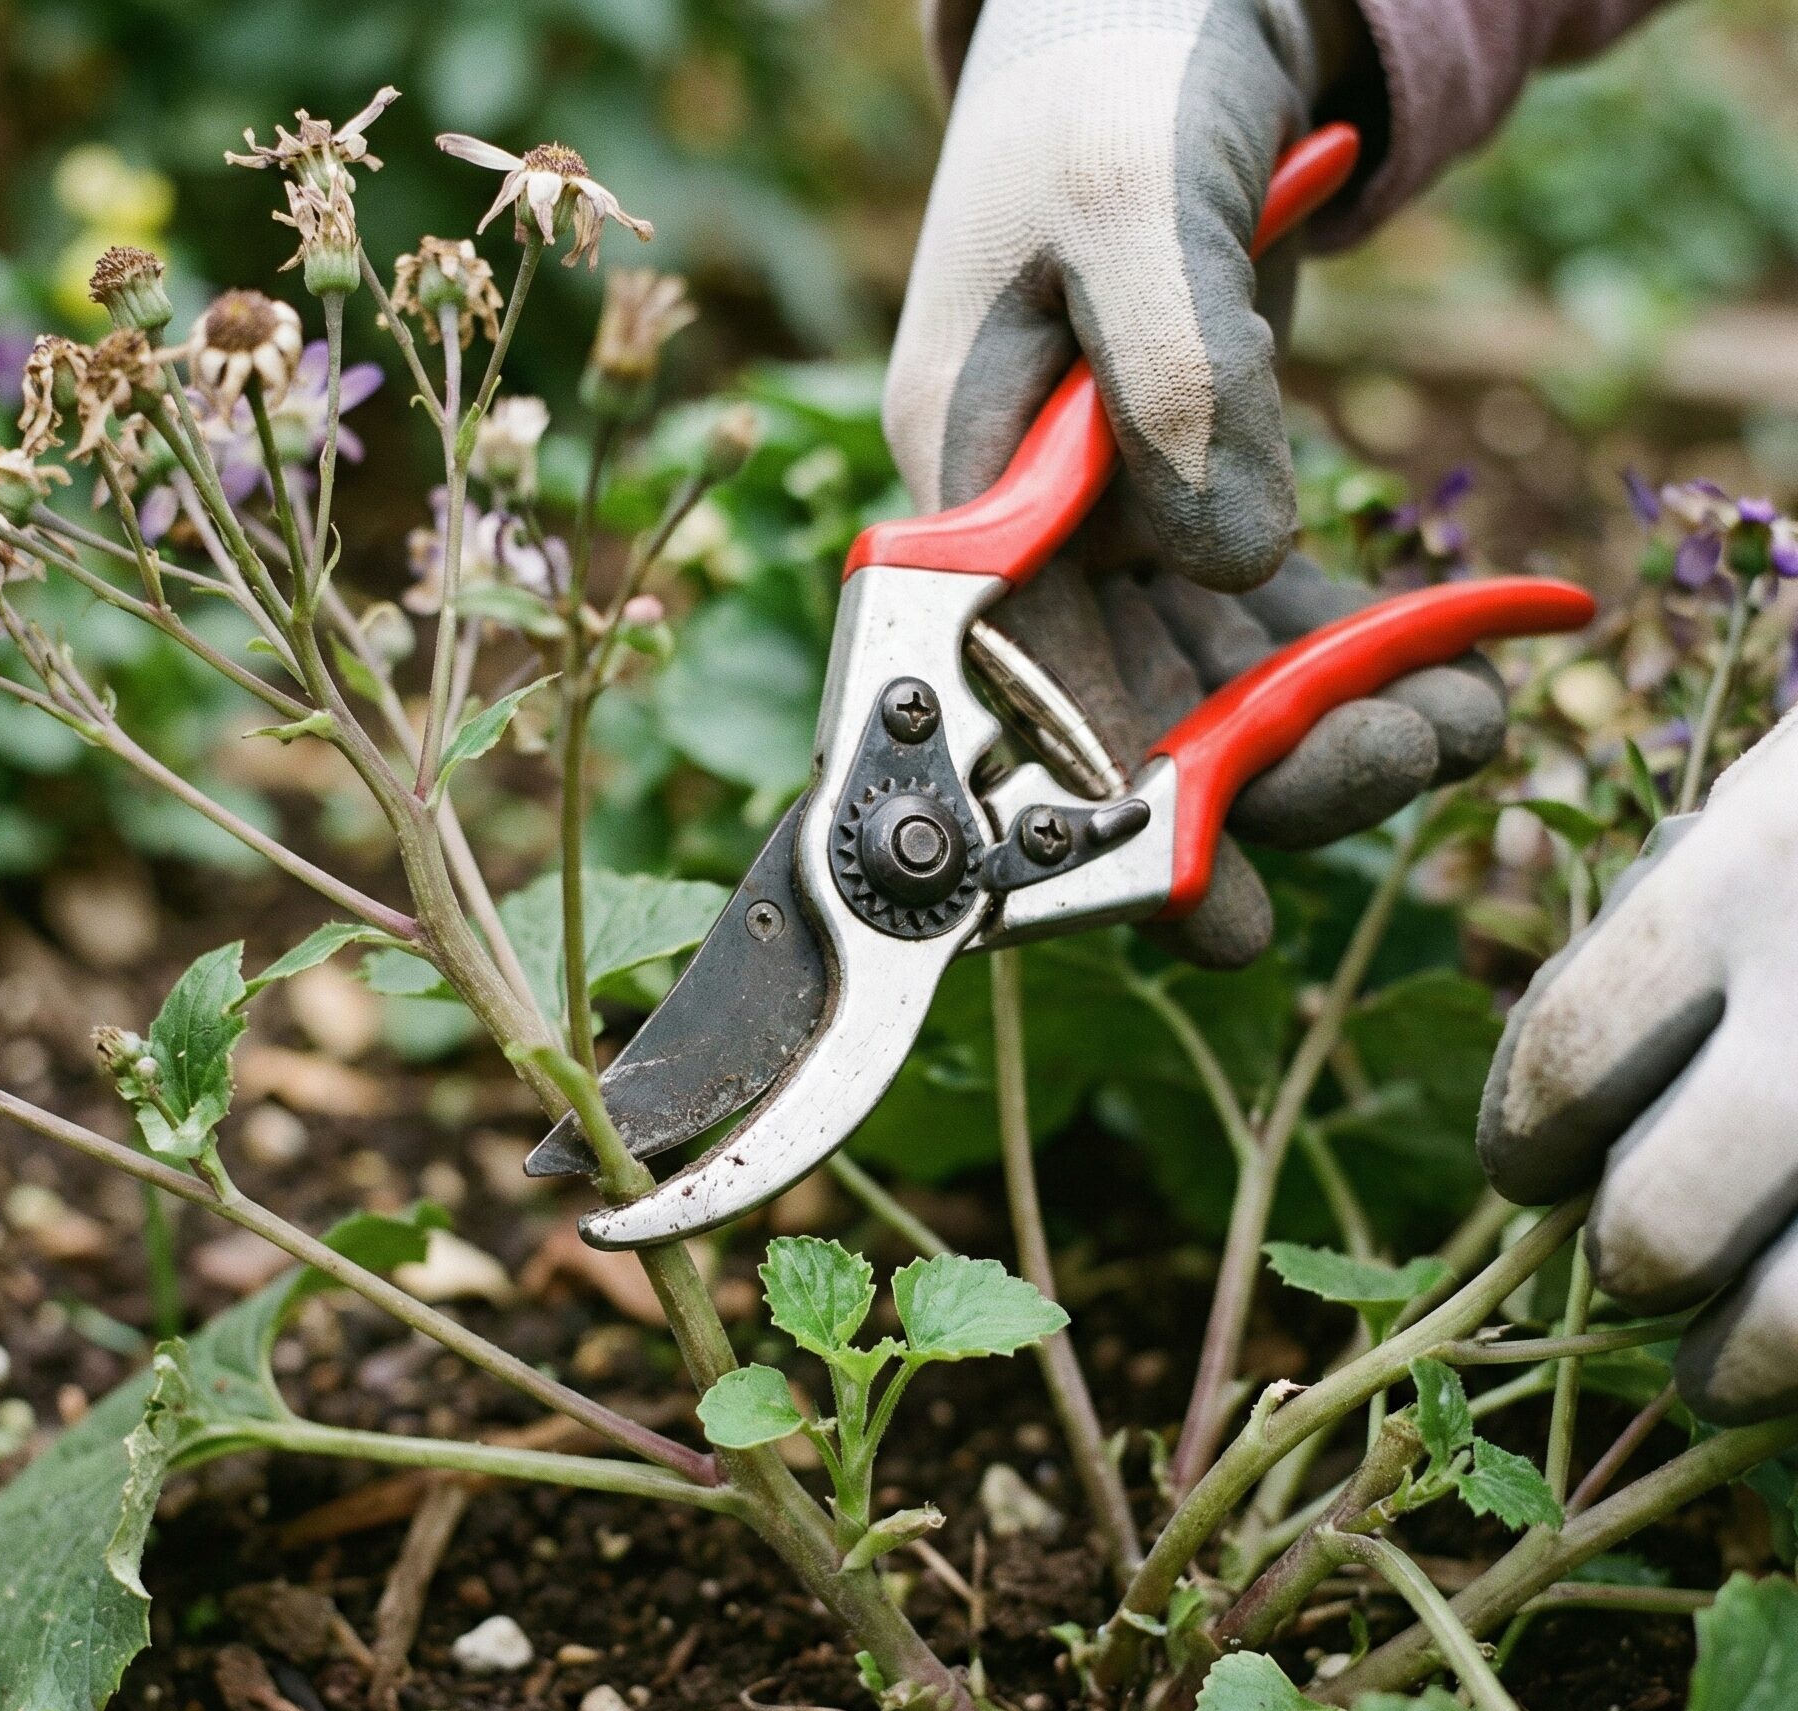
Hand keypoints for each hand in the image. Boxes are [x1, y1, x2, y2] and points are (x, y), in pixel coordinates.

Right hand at [886, 0, 1490, 962]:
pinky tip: (1440, 670)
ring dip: (1321, 728)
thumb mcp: (1126, 198)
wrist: (1145, 4)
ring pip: (1192, 691)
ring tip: (1462, 723)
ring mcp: (1092, 535)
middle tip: (1408, 767)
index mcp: (954, 484)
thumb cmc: (1109, 82)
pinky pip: (1248, 624)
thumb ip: (1170, 375)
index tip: (1210, 914)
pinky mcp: (1172, 510)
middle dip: (1259, 774)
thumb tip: (1227, 556)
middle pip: (1112, 721)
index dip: (1095, 820)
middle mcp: (1013, 540)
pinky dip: (1337, 659)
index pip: (1009, 692)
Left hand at [1479, 720, 1797, 1422]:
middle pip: (1656, 1226)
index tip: (1534, 1172)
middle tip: (1647, 1260)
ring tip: (1726, 1366)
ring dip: (1739, 1366)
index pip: (1571, 1061)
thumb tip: (1560, 1122)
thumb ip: (1679, 936)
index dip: (1526, 1140)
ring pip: (1792, 1330)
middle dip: (1636, 1261)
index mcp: (1763, 869)